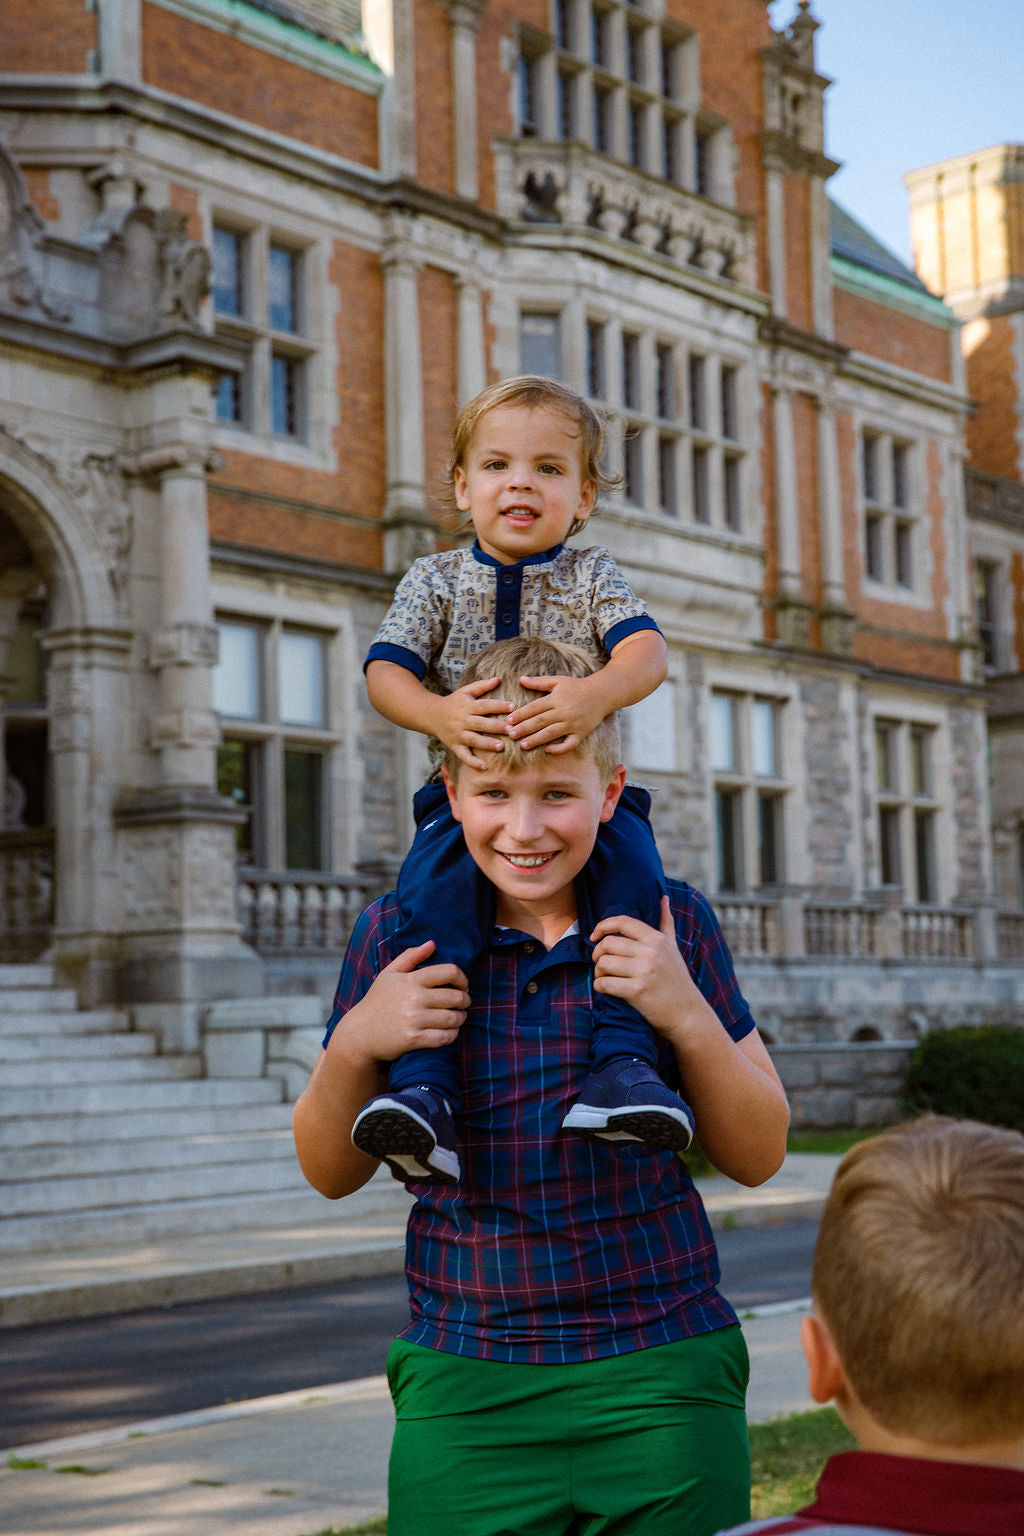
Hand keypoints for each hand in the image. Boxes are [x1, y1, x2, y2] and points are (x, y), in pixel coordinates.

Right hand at [335, 941, 469, 1065]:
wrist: (359, 1034)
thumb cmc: (377, 1001)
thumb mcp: (389, 974)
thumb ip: (410, 956)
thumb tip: (432, 943)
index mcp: (411, 980)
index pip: (450, 972)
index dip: (462, 978)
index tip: (462, 985)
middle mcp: (414, 998)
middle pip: (456, 997)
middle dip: (465, 1000)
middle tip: (463, 1003)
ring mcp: (414, 1020)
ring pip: (453, 1018)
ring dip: (461, 1018)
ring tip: (458, 1017)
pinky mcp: (414, 1039)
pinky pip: (445, 1037)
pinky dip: (452, 1035)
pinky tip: (449, 1032)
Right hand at [434, 678, 512, 768]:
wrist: (431, 715)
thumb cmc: (454, 703)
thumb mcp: (465, 692)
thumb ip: (481, 686)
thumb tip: (498, 679)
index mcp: (466, 706)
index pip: (484, 705)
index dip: (498, 706)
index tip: (512, 706)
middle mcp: (462, 721)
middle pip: (480, 724)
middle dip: (495, 727)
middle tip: (511, 729)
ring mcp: (458, 735)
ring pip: (473, 740)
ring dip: (487, 744)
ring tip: (501, 747)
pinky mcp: (454, 746)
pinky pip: (463, 755)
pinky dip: (472, 762)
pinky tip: (483, 766)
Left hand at [505, 674, 603, 753]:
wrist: (602, 693)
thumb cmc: (577, 686)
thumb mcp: (558, 681)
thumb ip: (539, 682)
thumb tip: (521, 679)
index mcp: (556, 699)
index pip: (535, 708)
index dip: (521, 714)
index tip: (508, 720)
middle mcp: (564, 712)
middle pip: (540, 721)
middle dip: (524, 728)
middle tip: (510, 734)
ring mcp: (573, 723)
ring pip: (552, 733)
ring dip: (537, 740)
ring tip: (523, 745)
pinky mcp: (581, 733)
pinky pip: (570, 743)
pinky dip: (560, 748)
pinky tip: (548, 750)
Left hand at [590, 898, 699, 1037]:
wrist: (687, 1013)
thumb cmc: (676, 979)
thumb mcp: (673, 948)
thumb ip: (666, 922)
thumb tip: (664, 897)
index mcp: (657, 939)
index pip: (622, 922)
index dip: (603, 926)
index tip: (594, 936)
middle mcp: (651, 952)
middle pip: (607, 944)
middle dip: (598, 954)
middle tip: (601, 964)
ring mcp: (644, 972)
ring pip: (603, 963)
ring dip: (598, 972)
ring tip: (605, 977)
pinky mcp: (637, 992)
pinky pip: (604, 983)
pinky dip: (599, 987)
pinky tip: (606, 989)